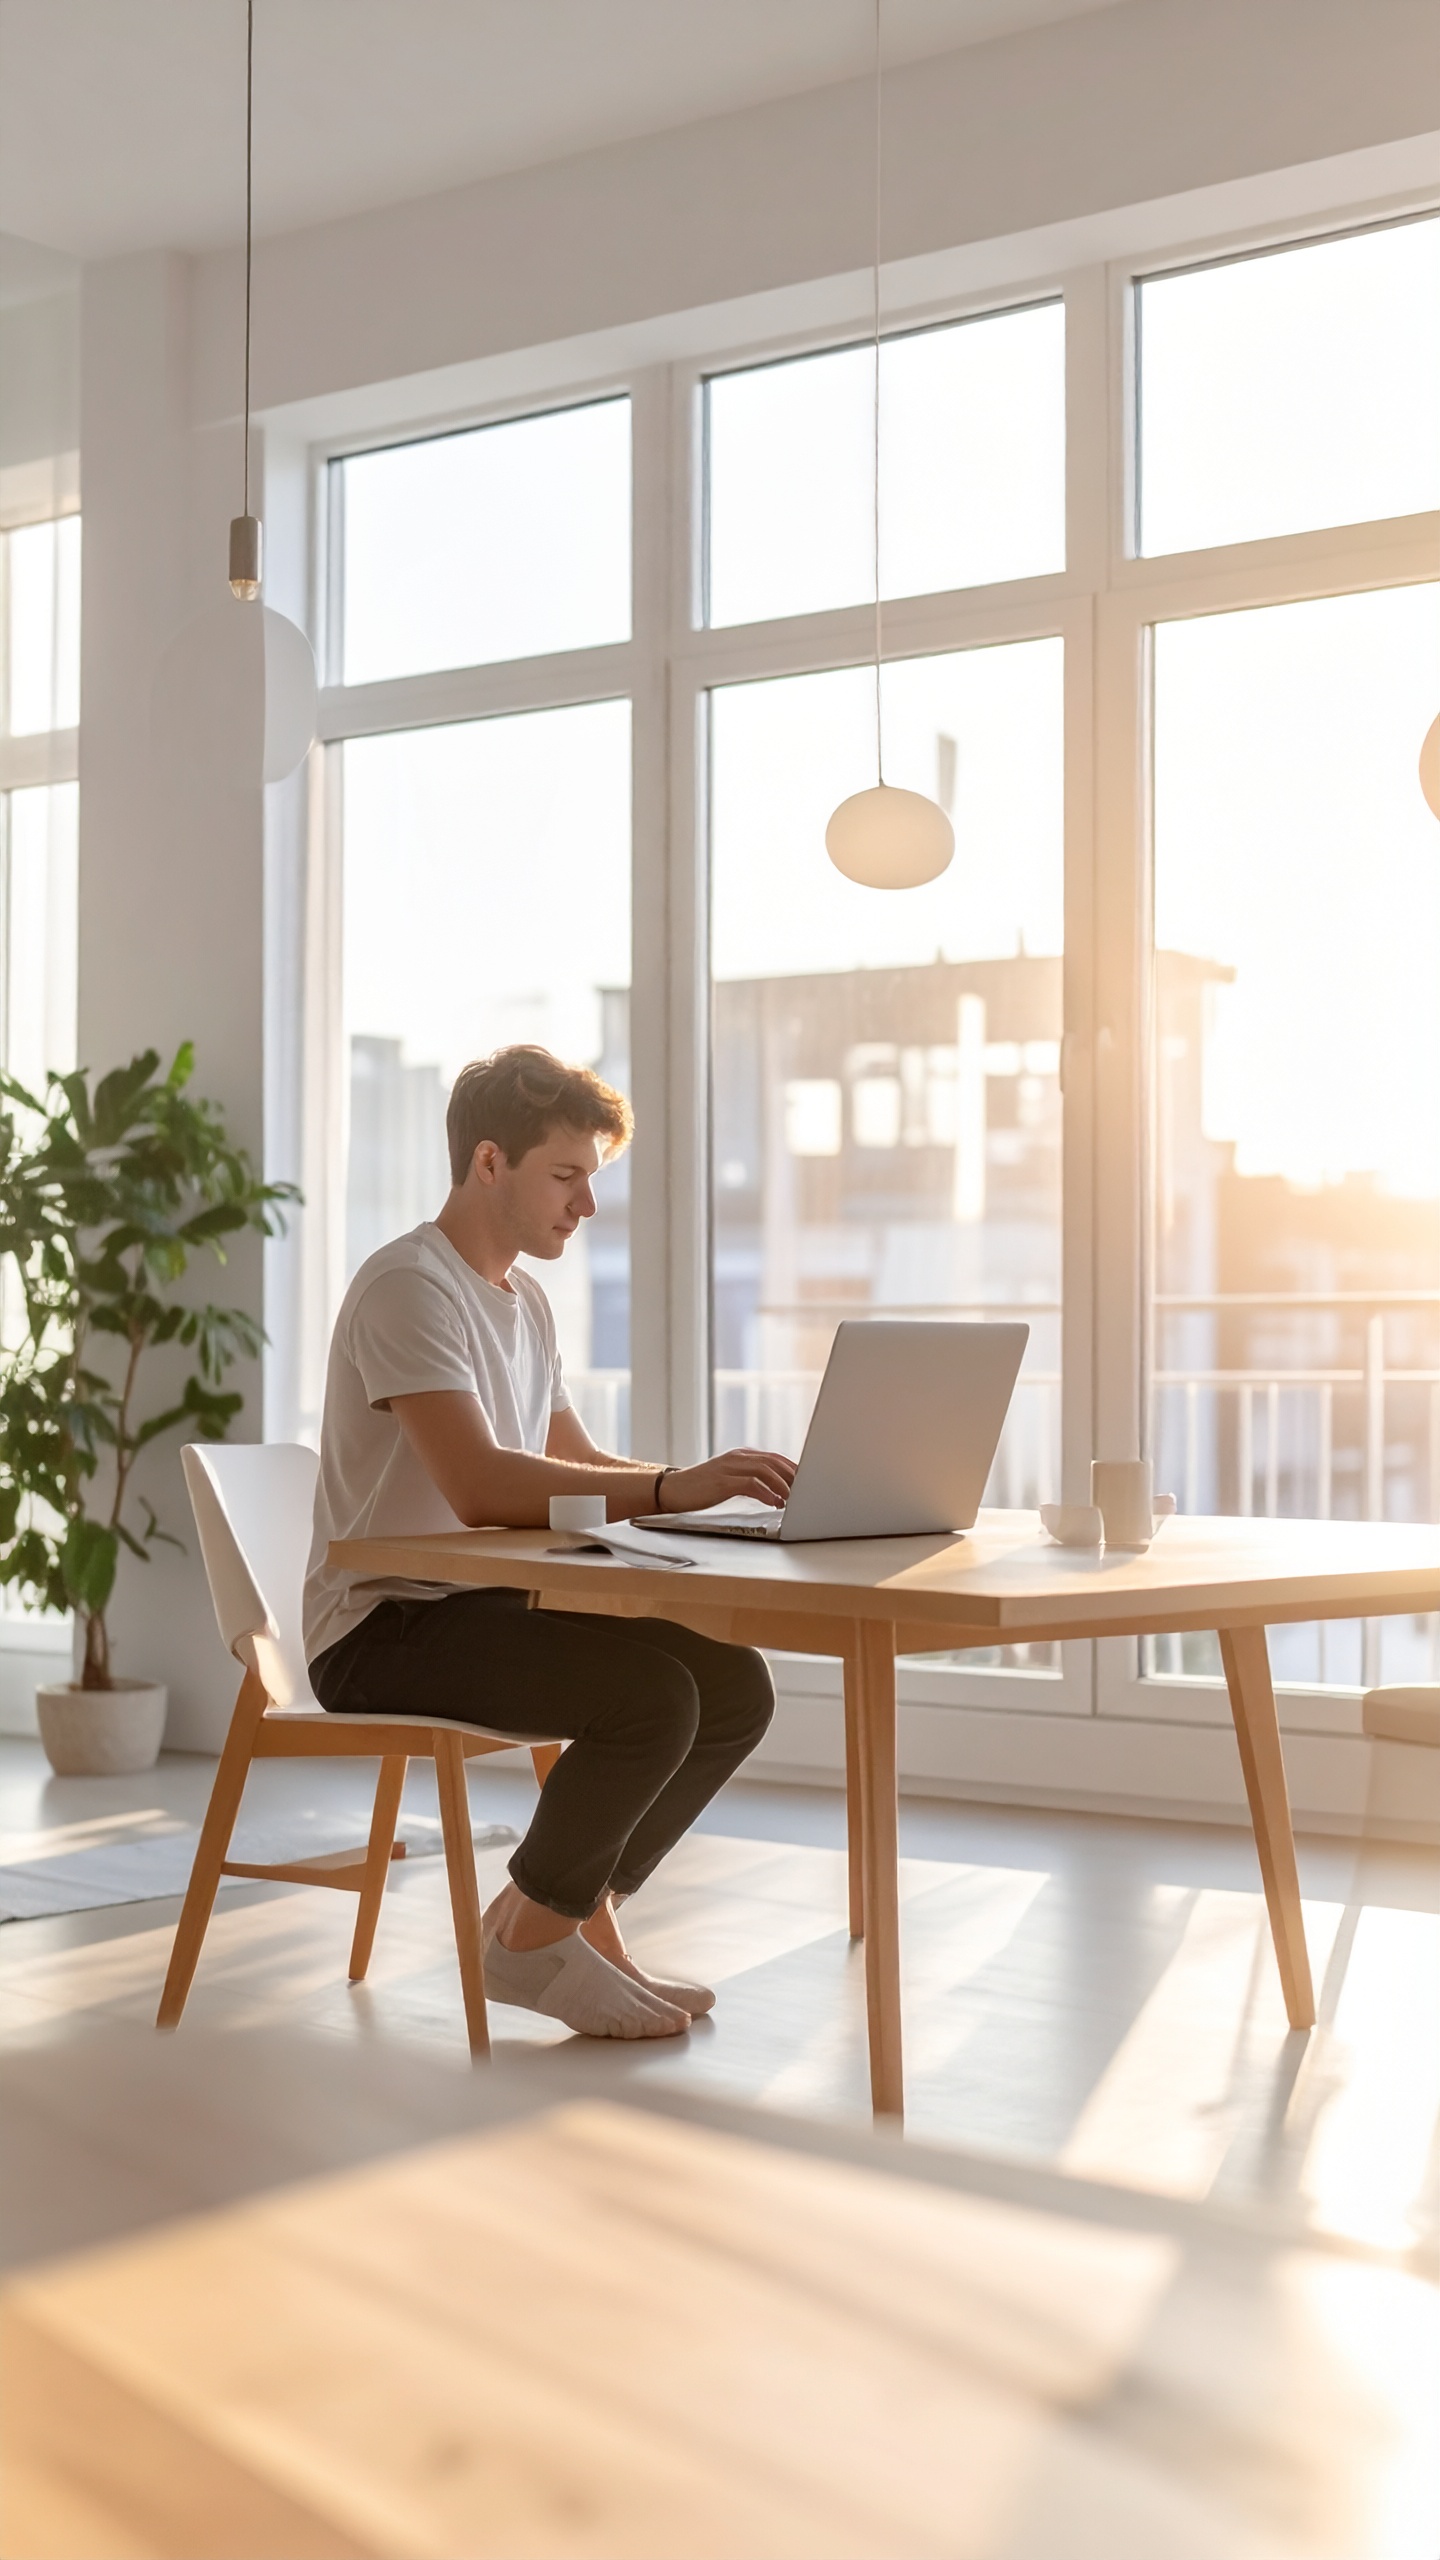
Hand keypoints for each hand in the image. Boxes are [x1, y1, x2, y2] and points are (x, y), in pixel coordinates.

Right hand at [658, 1448, 796, 1511]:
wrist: (673, 1489)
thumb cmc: (701, 1487)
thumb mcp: (728, 1478)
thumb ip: (749, 1479)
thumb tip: (776, 1490)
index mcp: (741, 1455)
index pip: (774, 1458)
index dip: (792, 1468)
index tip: (807, 1481)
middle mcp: (737, 1457)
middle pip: (773, 1462)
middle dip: (792, 1476)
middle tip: (807, 1490)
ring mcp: (729, 1468)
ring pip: (765, 1471)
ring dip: (782, 1485)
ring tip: (794, 1499)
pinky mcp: (722, 1482)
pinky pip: (750, 1485)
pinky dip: (766, 1493)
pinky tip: (775, 1503)